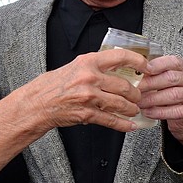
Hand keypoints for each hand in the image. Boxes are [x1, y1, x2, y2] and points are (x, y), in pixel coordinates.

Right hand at [25, 48, 146, 132]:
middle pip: (125, 86)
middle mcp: (90, 77)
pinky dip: (123, 125)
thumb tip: (115, 68)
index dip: (138, 62)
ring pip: (121, 104)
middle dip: (136, 94)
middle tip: (138, 97)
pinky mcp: (86, 114)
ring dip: (131, 109)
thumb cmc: (52, 85)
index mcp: (88, 62)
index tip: (146, 67)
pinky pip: (111, 120)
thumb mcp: (74, 67)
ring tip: (133, 110)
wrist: (36, 104)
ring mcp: (89, 97)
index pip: (120, 57)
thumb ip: (94, 67)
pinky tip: (129, 125)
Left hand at [137, 55, 182, 150]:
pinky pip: (176, 111)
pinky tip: (148, 112)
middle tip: (134, 89)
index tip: (141, 70)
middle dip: (150, 84)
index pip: (172, 61)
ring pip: (173, 95)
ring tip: (139, 103)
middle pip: (171, 78)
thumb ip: (155, 75)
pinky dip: (159, 112)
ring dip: (152, 99)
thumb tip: (134, 72)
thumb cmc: (172, 96)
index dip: (156, 65)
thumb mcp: (165, 82)